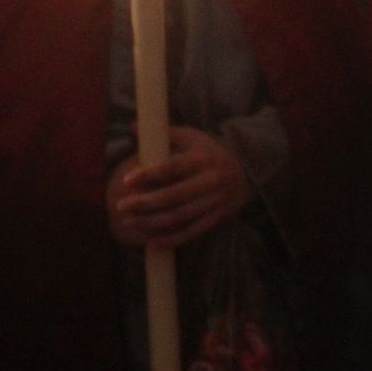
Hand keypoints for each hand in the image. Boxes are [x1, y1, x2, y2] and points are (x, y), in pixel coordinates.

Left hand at [107, 127, 252, 249]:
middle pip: (173, 196)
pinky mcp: (216, 218)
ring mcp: (213, 203)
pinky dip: (171, 240)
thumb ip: (166, 133)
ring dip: (152, 222)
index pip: (172, 167)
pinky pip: (191, 233)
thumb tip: (133, 126)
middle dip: (145, 203)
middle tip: (121, 205)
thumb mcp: (194, 137)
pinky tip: (151, 243)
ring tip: (129, 222)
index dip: (149, 174)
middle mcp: (208, 182)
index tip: (127, 180)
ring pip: (180, 217)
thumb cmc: (212, 151)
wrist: (250, 170)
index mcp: (201, 159)